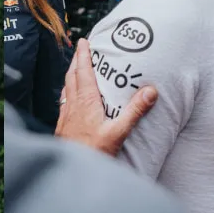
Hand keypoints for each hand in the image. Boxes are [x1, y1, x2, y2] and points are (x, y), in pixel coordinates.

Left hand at [55, 38, 157, 156]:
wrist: (70, 171)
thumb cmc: (93, 153)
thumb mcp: (118, 132)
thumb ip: (135, 112)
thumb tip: (150, 91)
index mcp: (85, 102)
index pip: (83, 72)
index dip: (83, 55)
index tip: (83, 41)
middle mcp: (73, 105)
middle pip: (72, 76)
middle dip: (76, 61)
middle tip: (80, 49)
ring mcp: (66, 116)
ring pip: (66, 88)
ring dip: (71, 75)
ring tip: (75, 69)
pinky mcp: (62, 126)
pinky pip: (64, 102)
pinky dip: (67, 93)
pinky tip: (70, 99)